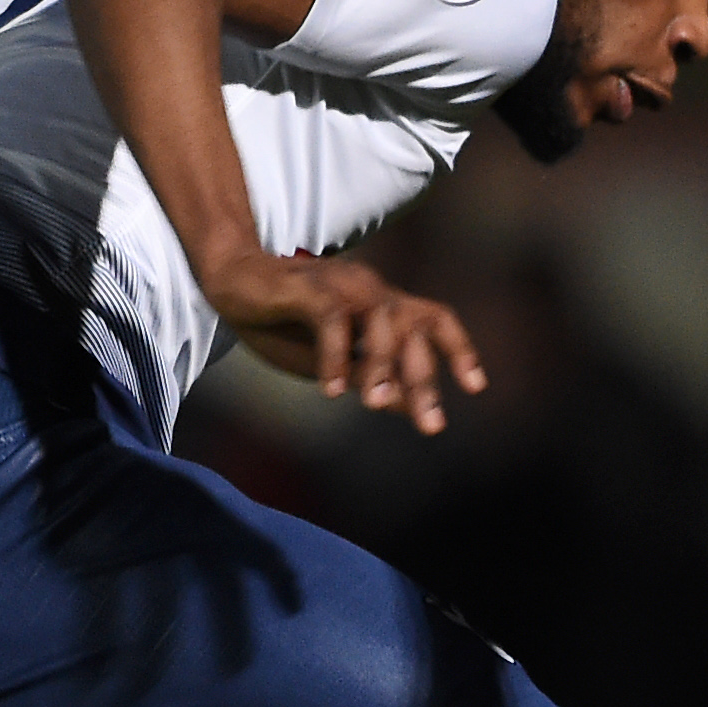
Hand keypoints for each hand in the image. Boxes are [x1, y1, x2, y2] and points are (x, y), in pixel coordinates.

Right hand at [207, 248, 486, 431]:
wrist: (231, 284)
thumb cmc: (284, 323)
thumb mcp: (335, 362)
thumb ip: (372, 377)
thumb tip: (411, 406)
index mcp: (383, 305)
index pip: (435, 319)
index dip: (459, 350)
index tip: (476, 388)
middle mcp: (371, 289)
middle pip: (415, 327)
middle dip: (423, 377)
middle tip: (429, 422)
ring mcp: (341, 284)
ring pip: (382, 319)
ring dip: (384, 364)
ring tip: (374, 404)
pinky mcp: (307, 287)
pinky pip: (332, 320)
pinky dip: (334, 356)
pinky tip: (330, 390)